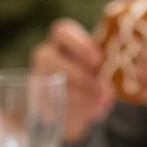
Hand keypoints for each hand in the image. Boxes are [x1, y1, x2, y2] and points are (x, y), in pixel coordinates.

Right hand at [31, 18, 114, 144]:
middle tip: (100, 88)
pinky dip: (73, 113)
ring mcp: (39, 80)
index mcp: (63, 41)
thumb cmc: (95, 78)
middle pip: (49, 59)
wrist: (80, 105)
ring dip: (79, 97)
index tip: (98, 59)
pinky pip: (51, 109)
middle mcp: (46, 57)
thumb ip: (106, 73)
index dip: (80, 44)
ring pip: (51, 86)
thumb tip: (107, 92)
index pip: (62, 32)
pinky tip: (89, 114)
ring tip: (100, 103)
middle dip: (77, 75)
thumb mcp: (103, 71)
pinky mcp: (39, 105)